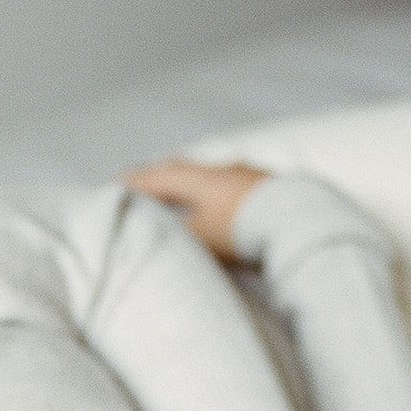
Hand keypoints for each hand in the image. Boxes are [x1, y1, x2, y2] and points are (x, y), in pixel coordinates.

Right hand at [122, 158, 268, 260]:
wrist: (300, 220)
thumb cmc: (243, 230)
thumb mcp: (197, 239)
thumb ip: (168, 238)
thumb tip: (142, 240)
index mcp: (198, 179)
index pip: (155, 177)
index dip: (131, 184)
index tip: (110, 188)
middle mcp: (222, 170)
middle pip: (182, 170)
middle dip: (160, 178)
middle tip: (145, 185)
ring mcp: (249, 177)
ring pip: (211, 177)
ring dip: (194, 185)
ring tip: (186, 196)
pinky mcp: (271, 189)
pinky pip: (236, 188)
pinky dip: (221, 196)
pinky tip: (228, 205)